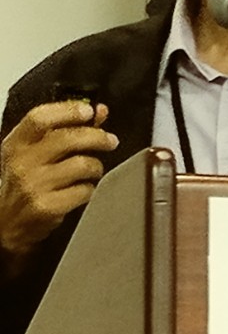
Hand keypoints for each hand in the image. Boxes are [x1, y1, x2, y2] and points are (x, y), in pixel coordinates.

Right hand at [0, 100, 118, 266]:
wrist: (7, 223)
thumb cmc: (26, 182)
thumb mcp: (35, 152)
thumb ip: (65, 129)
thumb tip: (100, 111)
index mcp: (16, 144)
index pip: (40, 118)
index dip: (68, 110)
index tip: (89, 111)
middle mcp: (22, 163)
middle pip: (67, 139)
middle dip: (97, 137)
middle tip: (110, 140)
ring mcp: (33, 185)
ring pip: (81, 165)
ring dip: (96, 166)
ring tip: (94, 170)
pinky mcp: (47, 207)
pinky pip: (84, 190)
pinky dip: (90, 189)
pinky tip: (83, 189)